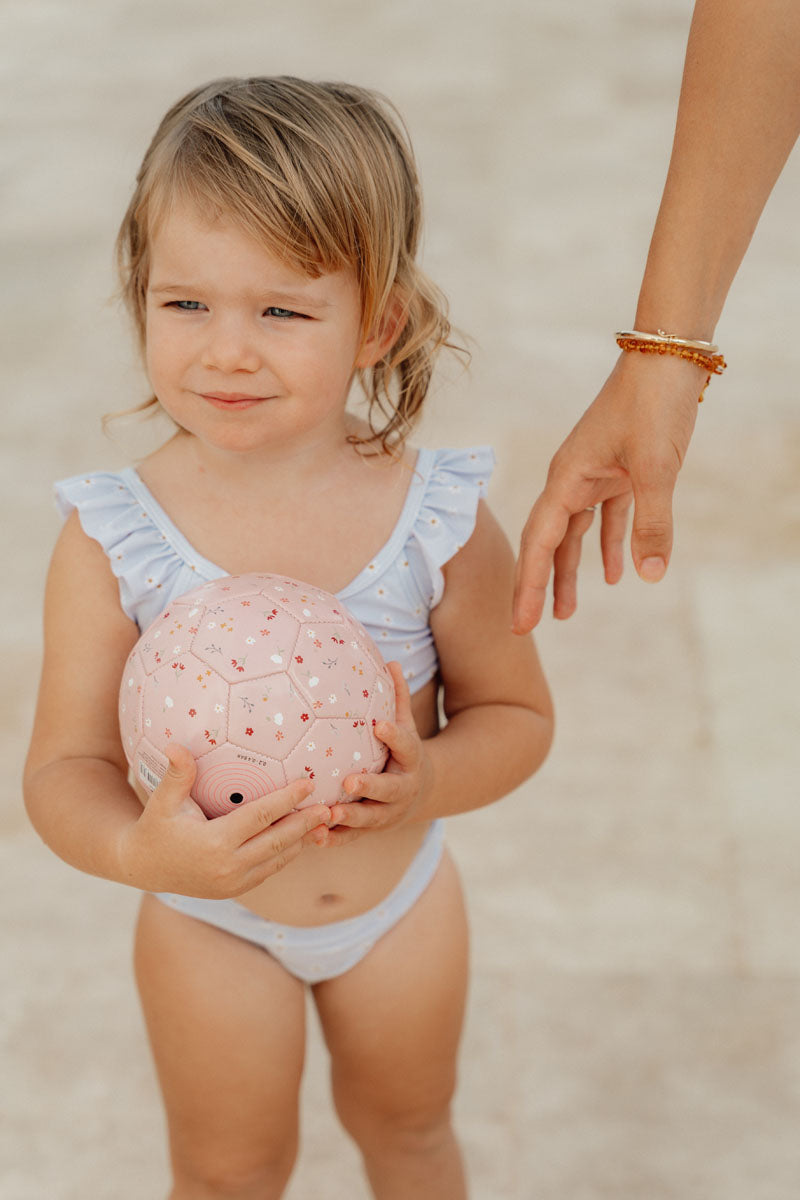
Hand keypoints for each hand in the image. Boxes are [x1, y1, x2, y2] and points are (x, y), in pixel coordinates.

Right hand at [117, 744, 331, 897]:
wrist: (142, 868)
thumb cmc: (155, 827)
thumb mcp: (162, 801)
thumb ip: (177, 774)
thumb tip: (176, 744)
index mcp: (214, 843)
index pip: (260, 817)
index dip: (286, 799)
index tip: (308, 783)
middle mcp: (228, 867)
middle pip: (278, 840)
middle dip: (305, 823)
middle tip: (329, 806)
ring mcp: (233, 883)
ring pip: (278, 859)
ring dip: (301, 840)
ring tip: (323, 822)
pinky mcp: (234, 890)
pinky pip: (268, 871)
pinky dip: (286, 855)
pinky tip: (300, 839)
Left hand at [324, 662, 431, 845]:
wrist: (420, 795)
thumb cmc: (402, 753)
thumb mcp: (407, 726)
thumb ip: (398, 698)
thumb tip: (392, 661)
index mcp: (411, 761)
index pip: (406, 746)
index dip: (394, 736)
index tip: (380, 725)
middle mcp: (402, 790)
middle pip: (388, 791)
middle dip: (370, 789)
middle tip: (350, 783)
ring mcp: (387, 813)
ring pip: (368, 819)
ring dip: (348, 819)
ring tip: (326, 814)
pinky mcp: (371, 830)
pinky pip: (351, 838)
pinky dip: (333, 839)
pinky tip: (312, 835)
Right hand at [513, 350, 704, 631]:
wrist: (668, 357)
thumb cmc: (653, 405)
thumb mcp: (656, 468)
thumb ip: (652, 523)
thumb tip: (650, 575)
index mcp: (567, 478)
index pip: (540, 543)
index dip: (529, 585)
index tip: (521, 623)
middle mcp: (571, 479)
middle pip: (547, 542)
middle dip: (538, 584)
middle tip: (526, 626)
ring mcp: (593, 475)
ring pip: (574, 534)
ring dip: (570, 571)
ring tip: (567, 613)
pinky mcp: (619, 471)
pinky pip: (606, 518)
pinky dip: (608, 544)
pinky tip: (615, 573)